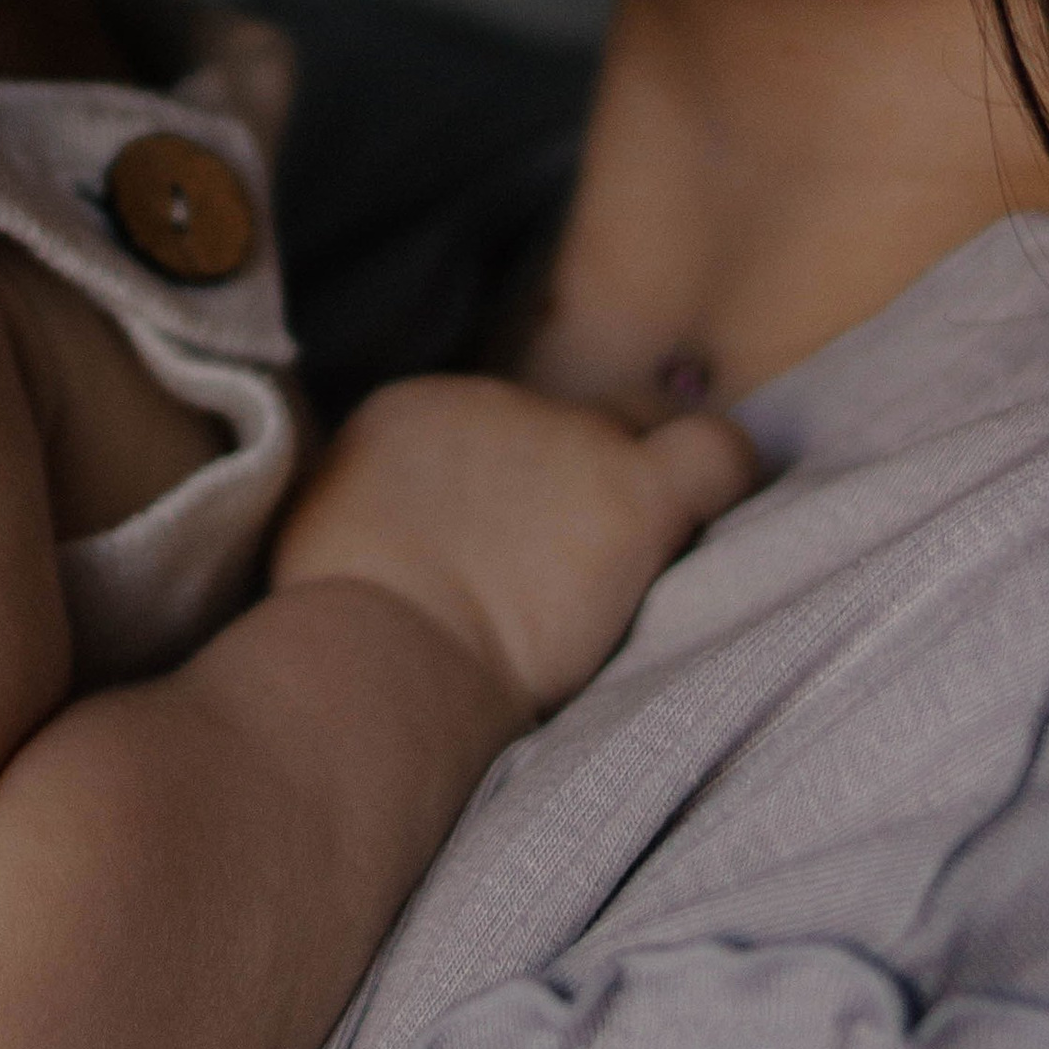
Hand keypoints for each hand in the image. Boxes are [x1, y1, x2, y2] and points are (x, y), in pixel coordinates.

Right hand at [272, 374, 756, 729]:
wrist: (383, 648)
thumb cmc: (333, 626)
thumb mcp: (323, 540)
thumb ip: (374, 514)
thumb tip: (399, 540)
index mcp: (414, 409)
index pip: (488, 429)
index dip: (506, 485)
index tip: (502, 545)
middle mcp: (496, 400)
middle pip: (564, 424)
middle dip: (570, 479)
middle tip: (564, 561)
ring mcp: (570, 439)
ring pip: (636, 436)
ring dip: (629, 492)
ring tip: (621, 569)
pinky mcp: (633, 492)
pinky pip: (718, 454)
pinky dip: (725, 476)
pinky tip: (715, 518)